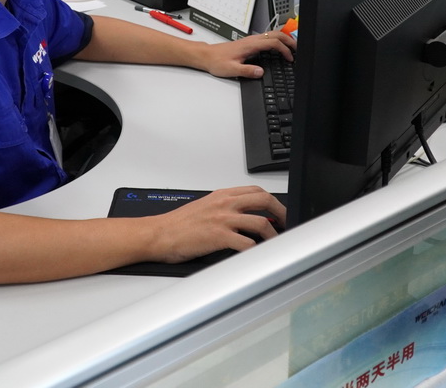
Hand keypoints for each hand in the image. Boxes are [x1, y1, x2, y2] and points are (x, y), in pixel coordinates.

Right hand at [145, 186, 286, 263]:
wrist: (159, 234)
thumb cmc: (178, 224)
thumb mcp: (204, 206)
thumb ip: (224, 207)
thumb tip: (243, 215)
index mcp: (222, 195)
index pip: (256, 191)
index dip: (273, 200)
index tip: (279, 211)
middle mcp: (224, 204)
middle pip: (264, 201)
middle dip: (280, 213)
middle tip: (286, 224)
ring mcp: (223, 220)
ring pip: (260, 222)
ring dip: (273, 235)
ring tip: (275, 243)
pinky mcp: (219, 236)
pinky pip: (246, 243)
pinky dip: (256, 250)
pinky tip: (258, 255)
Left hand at [199, 30, 296, 78]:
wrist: (207, 56)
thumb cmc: (217, 61)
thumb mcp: (232, 69)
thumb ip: (247, 71)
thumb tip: (261, 72)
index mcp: (250, 45)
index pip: (273, 43)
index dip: (285, 50)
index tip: (290, 59)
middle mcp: (252, 40)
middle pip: (276, 34)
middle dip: (289, 40)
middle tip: (298, 50)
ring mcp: (251, 40)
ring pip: (272, 34)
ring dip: (284, 39)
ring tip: (292, 48)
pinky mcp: (249, 42)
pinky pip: (267, 38)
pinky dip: (277, 41)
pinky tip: (279, 48)